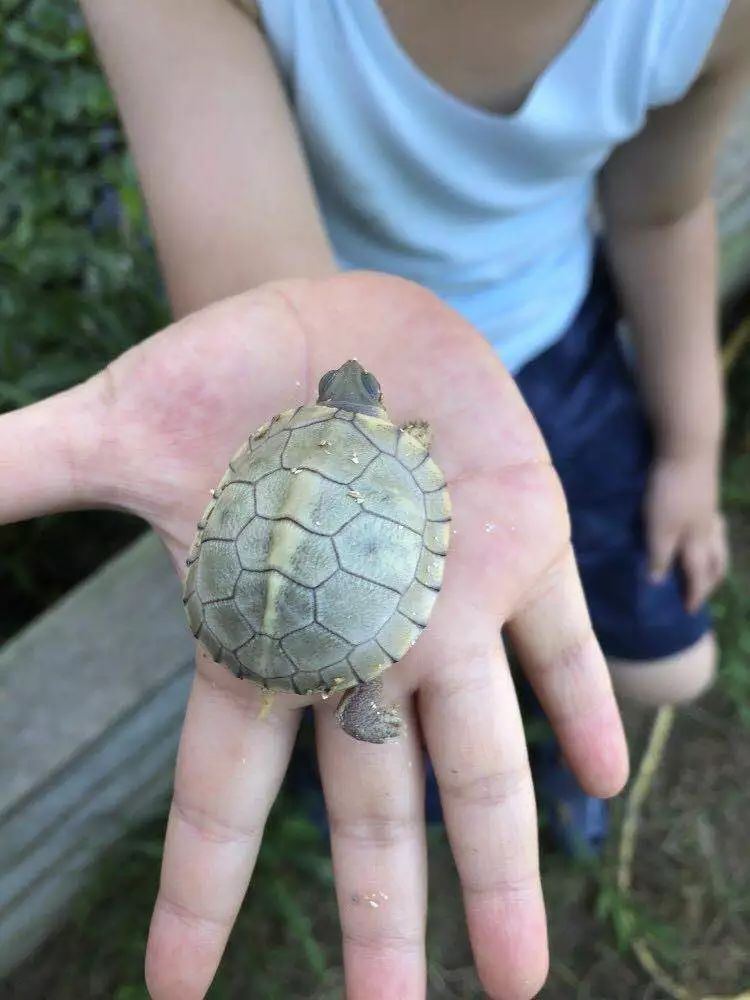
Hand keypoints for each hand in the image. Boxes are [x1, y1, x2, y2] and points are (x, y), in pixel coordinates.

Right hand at [0, 272, 627, 999]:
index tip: (174, 989)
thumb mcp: (121, 427)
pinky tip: (599, 774)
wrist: (335, 318)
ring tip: (514, 972)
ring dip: (499, 859)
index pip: (223, 786)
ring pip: (477, 752)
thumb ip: (19, 469)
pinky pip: (558, 642)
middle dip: (381, 917)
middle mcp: (362, 642)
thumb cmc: (228, 380)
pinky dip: (581, 704)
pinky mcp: (520, 541)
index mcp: (264, 635)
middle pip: (371, 809)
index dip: (198, 886)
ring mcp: (449, 602)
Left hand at [645, 451, 727, 611]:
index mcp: (697, 541)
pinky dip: (712, 535)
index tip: (690, 611)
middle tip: (702, 592)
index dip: (695, 594)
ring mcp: (710, 510)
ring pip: (720, 542)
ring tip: (707, 565)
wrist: (687, 450)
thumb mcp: (659, 528)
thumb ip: (659, 555)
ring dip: (716, 558)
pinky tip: (703, 527)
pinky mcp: (706, 494)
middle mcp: (708, 530)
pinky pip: (715, 523)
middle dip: (711, 581)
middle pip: (716, 561)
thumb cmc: (670, 491)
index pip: (698, 575)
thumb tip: (658, 582)